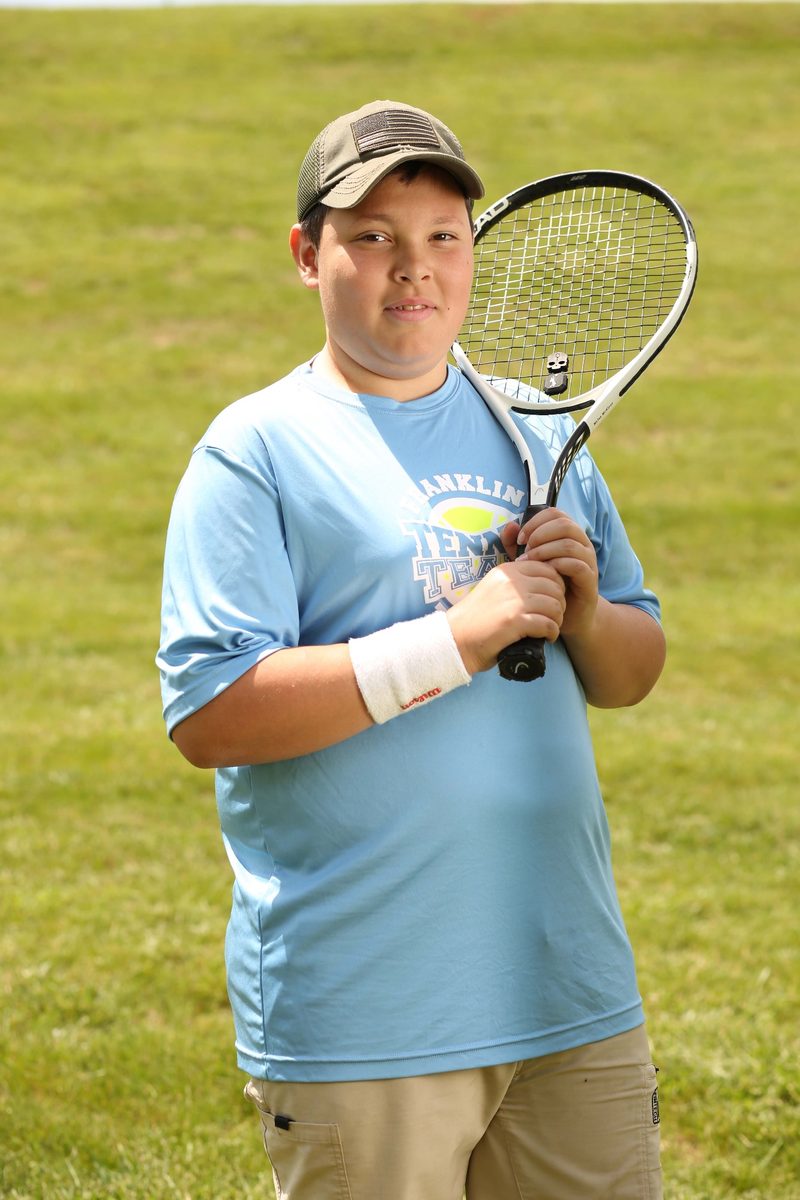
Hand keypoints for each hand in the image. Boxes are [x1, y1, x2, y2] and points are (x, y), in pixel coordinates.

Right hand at [446, 555, 565, 675]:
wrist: (455, 640)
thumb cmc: (477, 619)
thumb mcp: (494, 589)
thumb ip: (515, 582)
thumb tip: (547, 582)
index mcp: (506, 571)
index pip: (547, 569)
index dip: (556, 585)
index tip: (551, 601)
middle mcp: (511, 581)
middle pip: (555, 586)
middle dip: (560, 603)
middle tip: (554, 617)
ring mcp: (513, 601)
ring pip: (555, 605)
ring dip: (558, 620)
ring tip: (551, 629)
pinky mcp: (514, 621)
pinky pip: (548, 624)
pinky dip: (552, 633)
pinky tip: (547, 638)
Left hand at [503, 509, 599, 639]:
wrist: (567, 616)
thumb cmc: (547, 585)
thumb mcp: (528, 562)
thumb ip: (517, 545)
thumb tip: (510, 526)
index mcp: (568, 535)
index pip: (555, 513)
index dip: (535, 522)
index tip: (520, 539)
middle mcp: (581, 544)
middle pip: (564, 524)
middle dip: (540, 535)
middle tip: (525, 551)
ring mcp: (588, 561)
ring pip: (569, 544)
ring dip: (545, 551)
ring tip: (529, 563)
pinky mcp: (590, 580)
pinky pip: (577, 565)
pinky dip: (557, 566)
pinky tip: (544, 574)